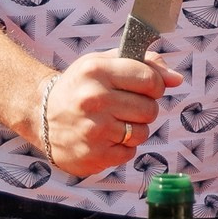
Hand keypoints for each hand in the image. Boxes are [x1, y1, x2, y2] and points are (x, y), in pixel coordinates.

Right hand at [35, 51, 184, 176]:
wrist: (40, 114)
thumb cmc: (79, 86)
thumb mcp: (104, 63)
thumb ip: (144, 64)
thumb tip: (177, 79)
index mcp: (97, 71)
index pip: (150, 80)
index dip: (155, 85)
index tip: (145, 88)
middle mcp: (93, 100)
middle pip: (150, 109)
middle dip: (143, 108)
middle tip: (124, 106)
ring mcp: (93, 130)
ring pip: (142, 132)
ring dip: (133, 129)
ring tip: (112, 122)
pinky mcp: (93, 155)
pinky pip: (129, 152)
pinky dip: (122, 147)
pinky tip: (104, 137)